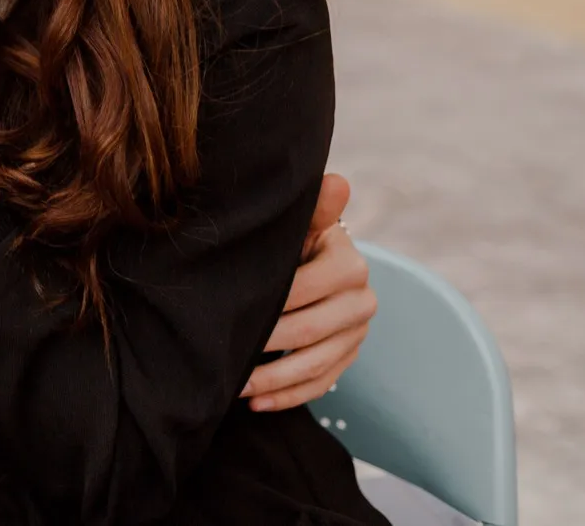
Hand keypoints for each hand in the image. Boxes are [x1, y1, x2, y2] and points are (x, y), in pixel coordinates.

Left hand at [243, 174, 376, 410]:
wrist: (314, 259)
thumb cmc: (294, 239)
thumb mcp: (300, 223)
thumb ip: (313, 209)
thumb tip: (337, 182)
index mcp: (349, 264)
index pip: (302, 289)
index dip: (264, 304)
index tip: (224, 312)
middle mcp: (363, 299)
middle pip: (308, 331)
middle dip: (263, 345)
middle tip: (222, 353)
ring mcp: (358, 333)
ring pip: (315, 364)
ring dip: (272, 380)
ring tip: (234, 385)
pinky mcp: (351, 356)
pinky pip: (322, 384)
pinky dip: (288, 396)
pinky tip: (256, 402)